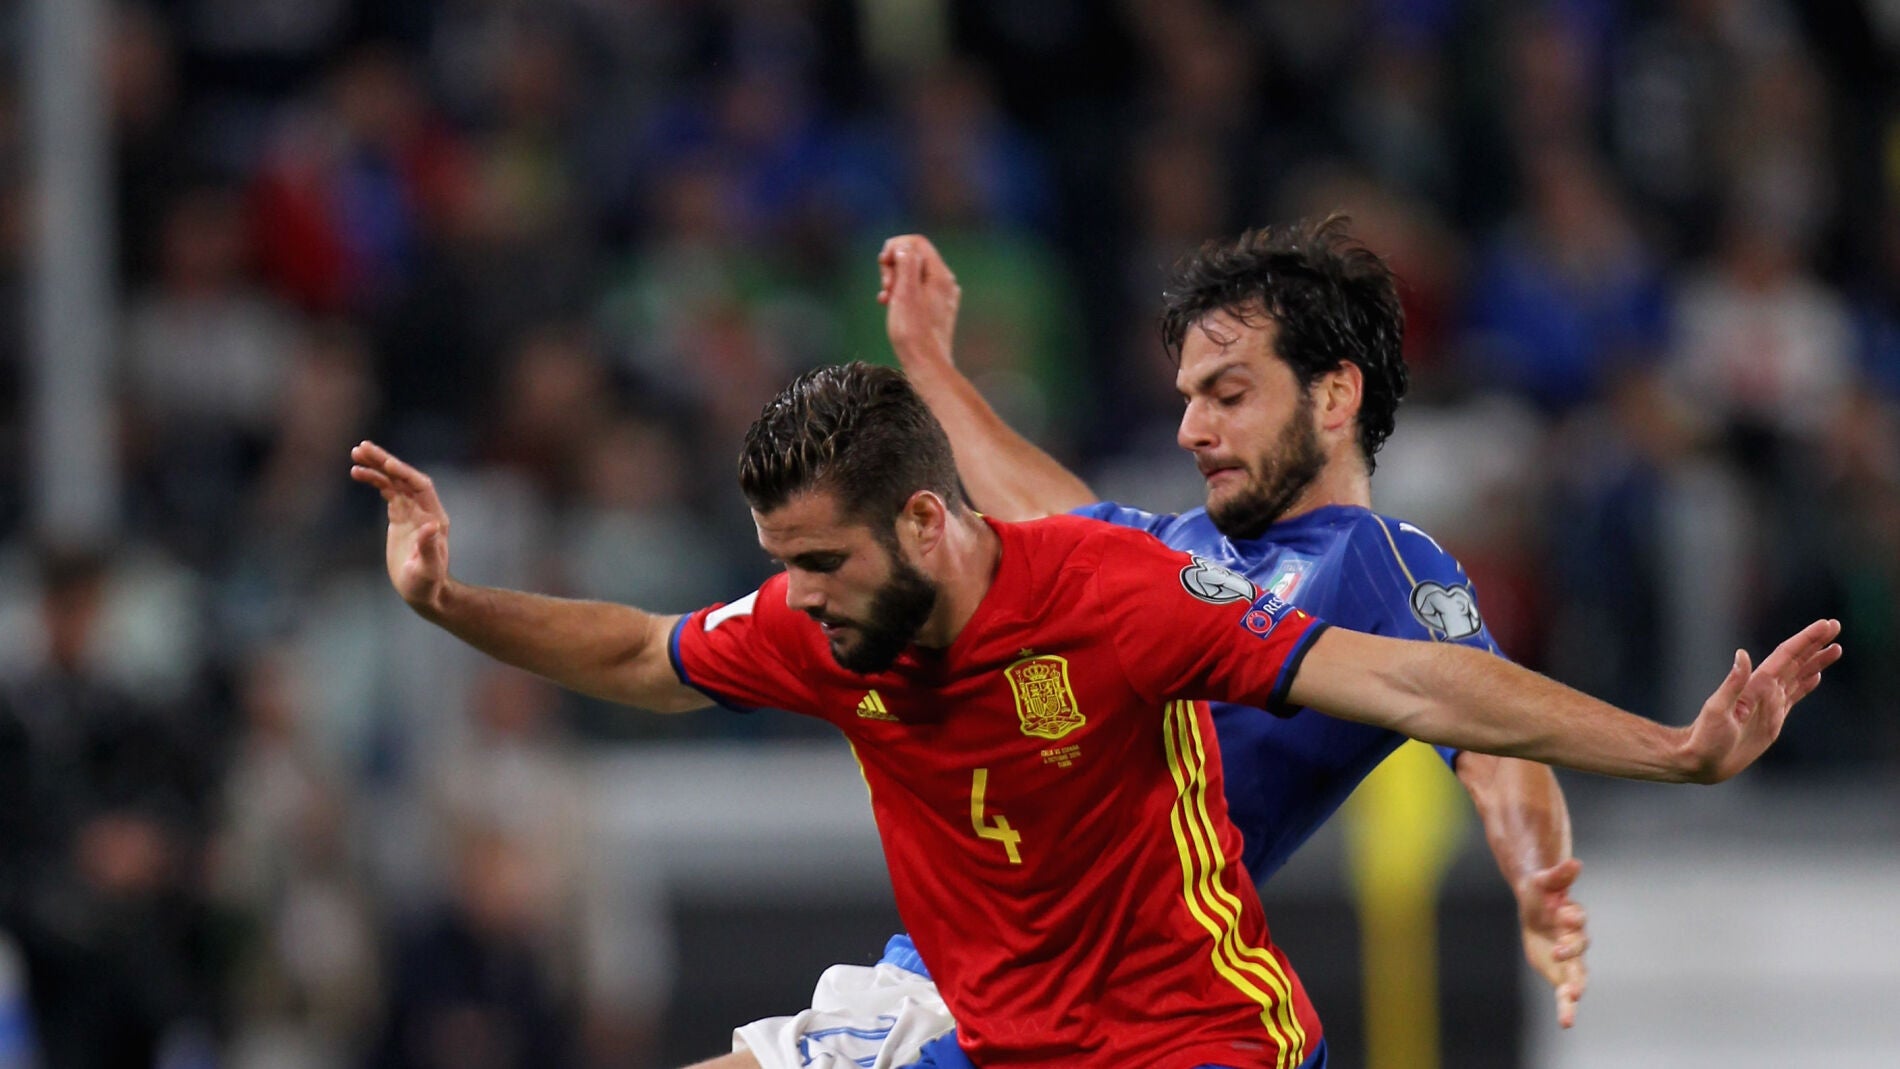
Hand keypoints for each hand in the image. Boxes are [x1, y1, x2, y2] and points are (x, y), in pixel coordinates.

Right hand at [350, 440, 451, 612]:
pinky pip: (387, 491)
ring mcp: (411, 511)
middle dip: (385, 461)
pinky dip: (374, 480)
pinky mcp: (399, 516)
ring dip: (377, 466)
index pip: (420, 486)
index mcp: (434, 517)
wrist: (423, 591)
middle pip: (405, 477)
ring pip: (394, 481)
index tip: (385, 462)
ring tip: (355, 453)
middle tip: (363, 447)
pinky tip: (357, 472)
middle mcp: (424, 509)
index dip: (404, 473)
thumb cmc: (427, 584)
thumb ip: (430, 548)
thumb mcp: (428, 569)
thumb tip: (432, 526)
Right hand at [878, 234, 960, 370]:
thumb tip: (902, 247)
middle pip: (914, 256)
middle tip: (885, 287)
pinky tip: (889, 305)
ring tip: (886, 299)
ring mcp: (941, 296)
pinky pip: (915, 291)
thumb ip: (905, 263)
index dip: (895, 247)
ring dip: (894, 281)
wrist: (926, 365)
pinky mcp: (935, 309)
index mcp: (940, 275)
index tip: (882, 264)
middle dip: (893, 266)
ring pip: (912, 274)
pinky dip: (900, 293)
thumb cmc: (913, 332)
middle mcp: (945, 282)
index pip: (916, 242)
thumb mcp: (905, 292)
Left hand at [1516, 858, 1588, 1027]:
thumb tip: (1574, 861)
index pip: (1577, 918)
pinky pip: (1565, 994)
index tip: (1564, 914)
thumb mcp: (1545, 882)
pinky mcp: (1561, 976)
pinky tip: (1566, 1022)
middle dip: (1571, 949)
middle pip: (1579, 947)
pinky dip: (1566, 1007)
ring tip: (1571, 999)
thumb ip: (1559, 875)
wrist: (1537, 911)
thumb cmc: (1543, 894)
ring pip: (1578, 976)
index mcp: (1572, 917)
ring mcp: (1570, 960)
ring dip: (1575, 987)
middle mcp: (1576, 940)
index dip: (1572, 917)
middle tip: (1558, 950)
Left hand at [1681, 618, 1840, 782]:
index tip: (1825, 625)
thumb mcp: (1718, 709)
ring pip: (1798, 676)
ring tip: (1835, 647)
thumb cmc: (1706, 737)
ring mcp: (1770, 704)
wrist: (1702, 761)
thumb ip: (1733, 683)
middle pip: (1795, 661)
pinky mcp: (1772, 719)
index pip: (1785, 656)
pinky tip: (1815, 675)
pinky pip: (1793, 696)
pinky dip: (1805, 684)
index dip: (1806, 640)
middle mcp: (1764, 691)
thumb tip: (1742, 654)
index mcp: (1756, 685)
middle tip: (1835, 626)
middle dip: (1815, 644)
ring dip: (1816, 661)